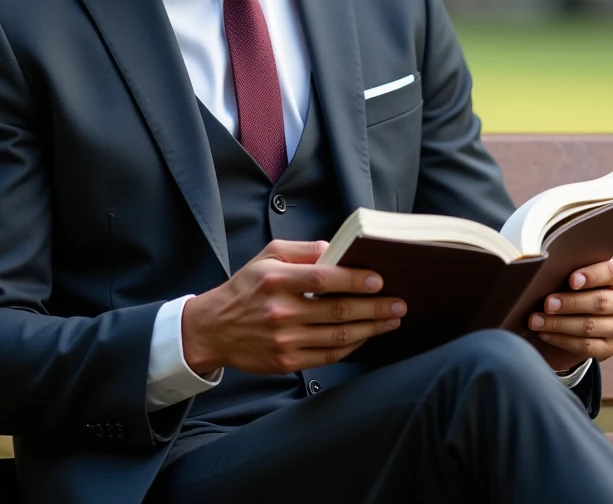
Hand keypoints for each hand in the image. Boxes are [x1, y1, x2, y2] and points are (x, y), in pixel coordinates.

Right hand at [181, 239, 405, 375]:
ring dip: (371, 328)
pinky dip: (352, 345)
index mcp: (276, 280)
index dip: (354, 280)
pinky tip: (367, 335)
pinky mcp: (286, 362)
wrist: (215, 328)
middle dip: (374, 307)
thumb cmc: (246, 286)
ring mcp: (284, 340)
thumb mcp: (268, 256)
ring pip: (338, 335)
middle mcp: (280, 311)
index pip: (323, 279)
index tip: (379, 279)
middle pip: (337, 310)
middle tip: (398, 303)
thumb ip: (304, 250)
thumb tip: (338, 250)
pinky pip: (328, 355)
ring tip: (391, 320)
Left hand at [527, 259, 612, 370]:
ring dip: (560, 324)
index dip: (592, 275)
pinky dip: (562, 340)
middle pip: (600, 301)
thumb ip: (564, 268)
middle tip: (547, 304)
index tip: (571, 280)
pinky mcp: (609, 347)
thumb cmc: (568, 284)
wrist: (571, 315)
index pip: (612, 272)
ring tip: (536, 321)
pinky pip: (586, 346)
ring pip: (590, 326)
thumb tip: (541, 267)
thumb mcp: (569, 273)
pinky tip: (544, 334)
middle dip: (570, 303)